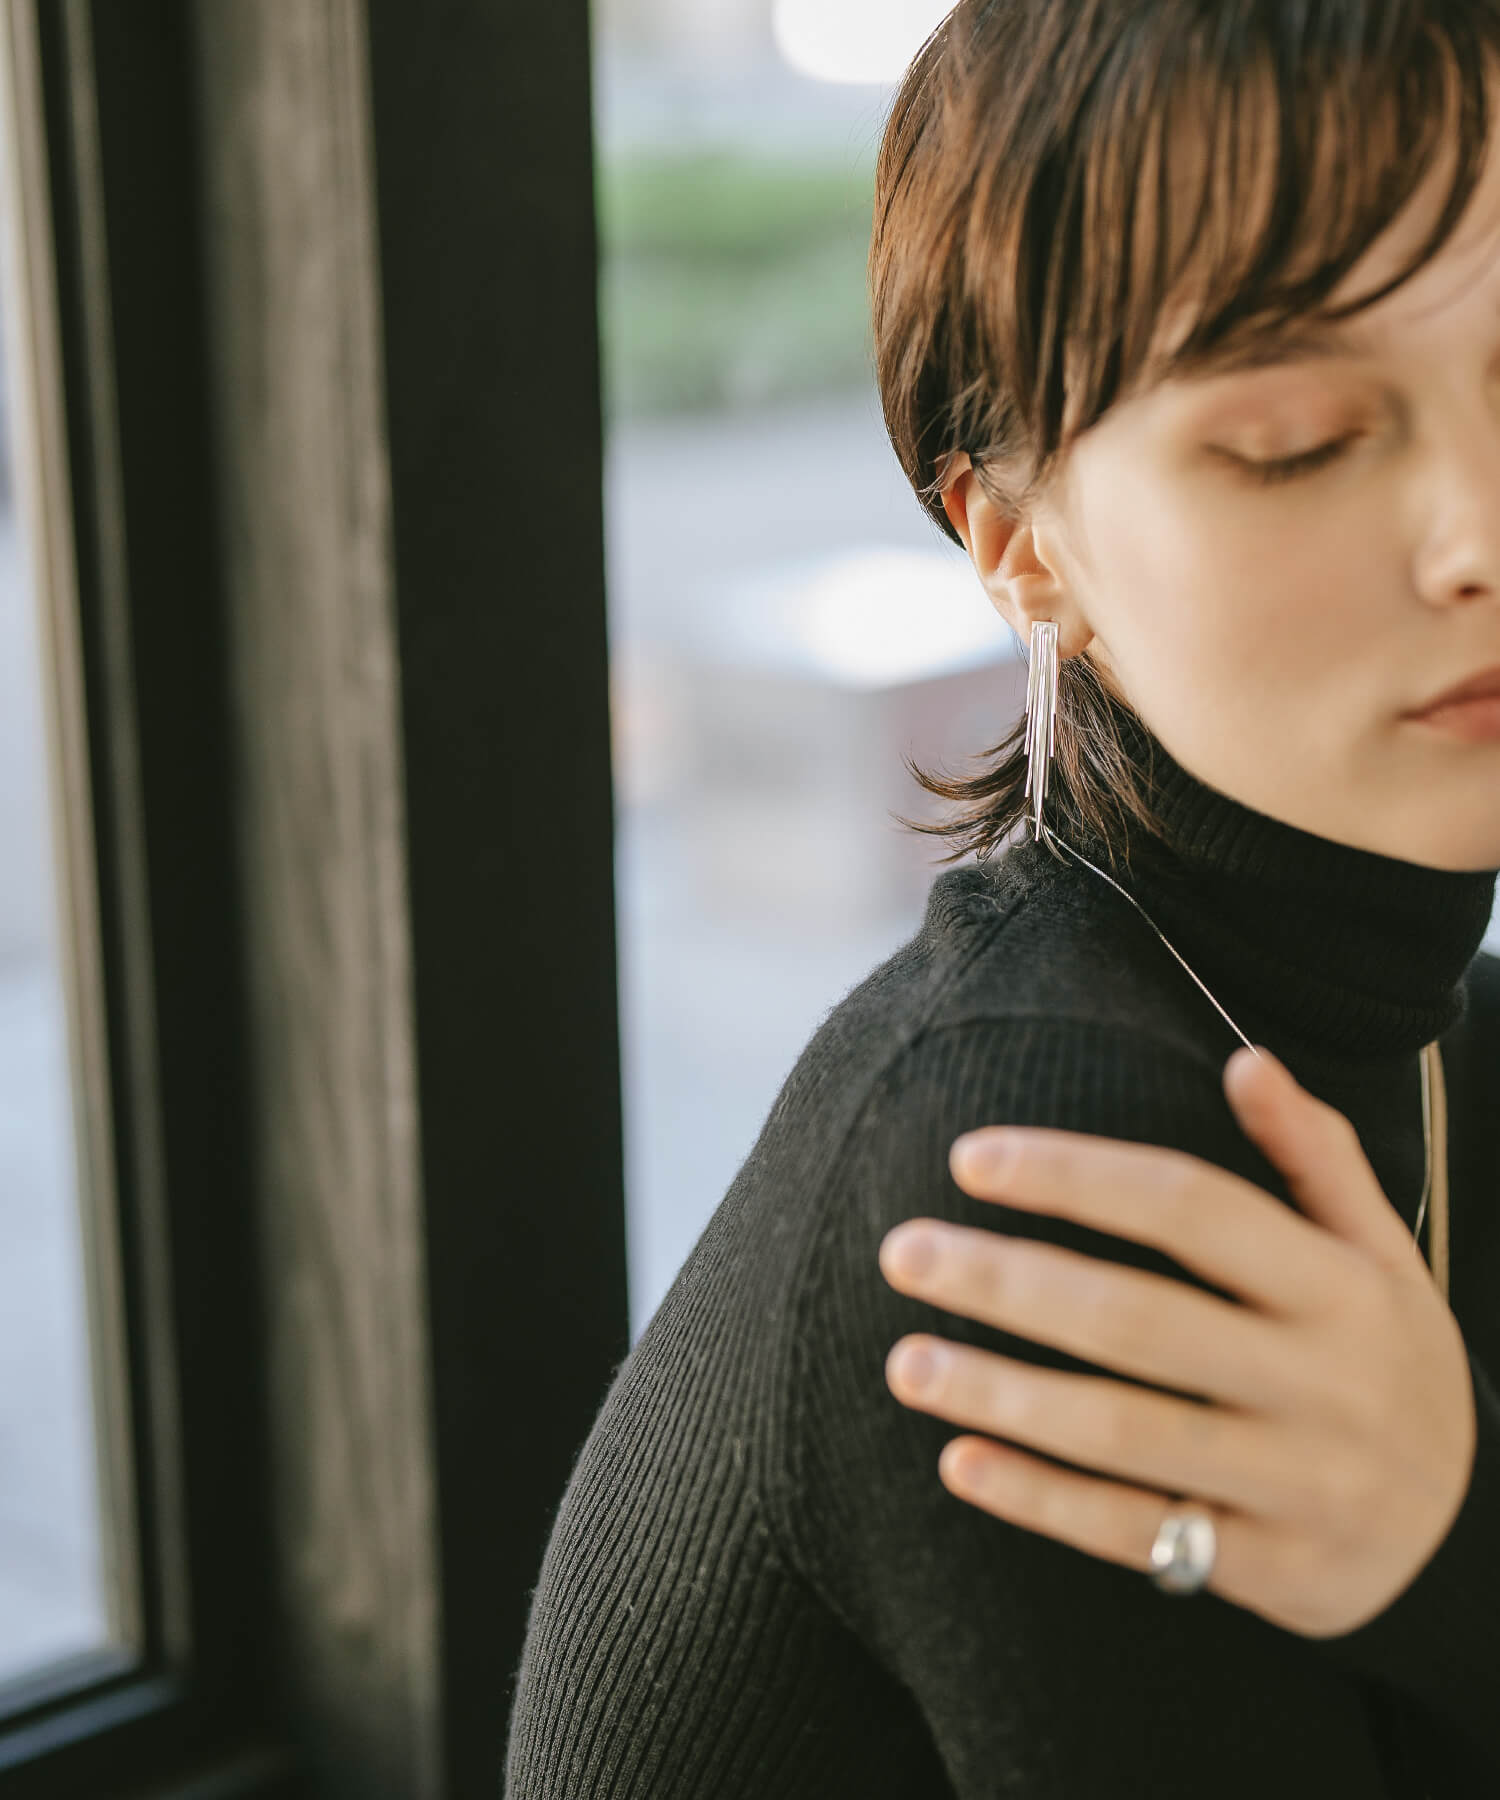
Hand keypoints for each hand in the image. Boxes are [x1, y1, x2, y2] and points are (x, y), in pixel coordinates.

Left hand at [877, 1046, 1476, 1637]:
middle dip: (1007, 1281)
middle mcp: (1322, 1382)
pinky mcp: (1269, 1569)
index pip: (1190, 1206)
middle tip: (903, 1252)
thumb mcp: (1381, 1253)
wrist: (1472, 1533)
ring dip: (1001, 1394)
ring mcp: (1298, 1482)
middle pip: (1137, 1318)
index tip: (971, 1157)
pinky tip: (959, 1461)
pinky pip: (1137, 1532)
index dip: (1075, 1176)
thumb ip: (1315, 1156)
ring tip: (905, 1360)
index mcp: (1341, 1287)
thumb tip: (1247, 1059)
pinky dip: (1041, 1500)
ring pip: (1124, 1431)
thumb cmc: (1388, 1358)